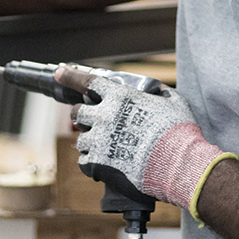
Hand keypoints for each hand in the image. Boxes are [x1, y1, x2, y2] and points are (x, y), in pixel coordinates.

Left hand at [57, 65, 234, 214]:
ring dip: (91, 142)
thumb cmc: (179, 132)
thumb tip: (161, 92)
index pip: (88, 81)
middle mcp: (104, 116)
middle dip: (82, 115)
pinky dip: (92, 163)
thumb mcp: (175, 103)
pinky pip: (84, 162)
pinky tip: (105, 165)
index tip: (59, 73)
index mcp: (119, 97)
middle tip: (93, 122)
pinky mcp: (98, 163)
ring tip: (108, 149)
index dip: (71, 76)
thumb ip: (163, 94)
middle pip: (76, 112)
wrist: (177, 164)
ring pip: (81, 139)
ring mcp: (98, 140)